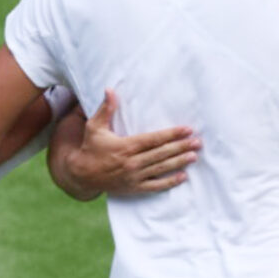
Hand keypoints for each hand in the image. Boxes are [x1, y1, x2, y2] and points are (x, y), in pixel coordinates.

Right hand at [62, 89, 200, 195]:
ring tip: (194, 156)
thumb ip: (106, 109)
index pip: (154, 139)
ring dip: (179, 162)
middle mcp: (132, 162)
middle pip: (161, 153)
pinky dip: (169, 182)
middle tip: (198, 142)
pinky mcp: (134, 188)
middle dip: (181, 147)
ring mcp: (134, 176)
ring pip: (161, 168)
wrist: (80, 175)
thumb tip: (110, 89)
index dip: (172, 134)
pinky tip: (183, 177)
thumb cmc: (90, 148)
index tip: (187, 129)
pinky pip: (155, 186)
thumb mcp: (94, 127)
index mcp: (126, 146)